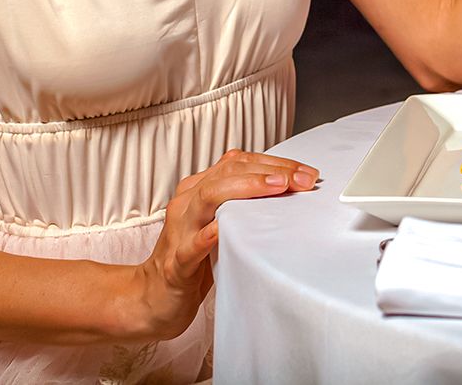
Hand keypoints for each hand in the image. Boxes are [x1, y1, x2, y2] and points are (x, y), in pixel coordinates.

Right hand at [124, 149, 318, 340]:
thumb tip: (291, 189)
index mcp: (198, 190)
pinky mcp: (176, 263)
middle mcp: (187, 203)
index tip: (306, 173)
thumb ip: (244, 203)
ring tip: (277, 188)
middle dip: (271, 172)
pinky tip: (226, 229)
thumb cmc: (196, 258)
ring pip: (208, 197)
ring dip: (246, 189)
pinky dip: (210, 234)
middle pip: (229, 173)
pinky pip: (191, 245)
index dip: (275, 163)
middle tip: (302, 180)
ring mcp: (179, 231)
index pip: (239, 163)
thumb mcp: (222, 223)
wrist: (155, 297)